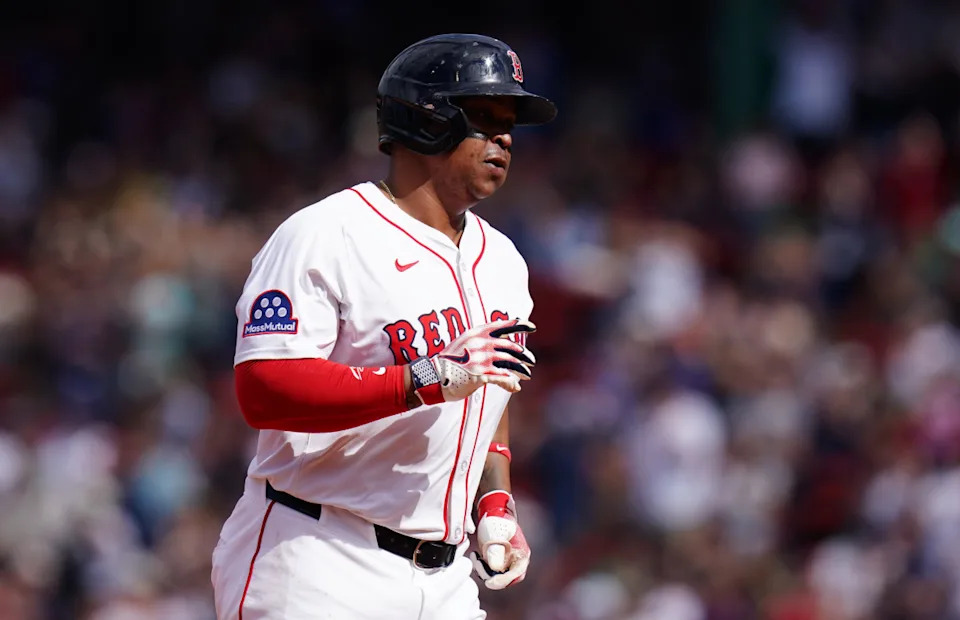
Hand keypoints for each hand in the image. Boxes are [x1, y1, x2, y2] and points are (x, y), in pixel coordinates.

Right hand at [411, 319, 535, 404]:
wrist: (432, 375)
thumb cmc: (448, 361)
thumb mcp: (464, 343)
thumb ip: (480, 341)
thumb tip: (497, 347)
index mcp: (477, 332)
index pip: (503, 325)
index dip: (520, 325)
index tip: (532, 327)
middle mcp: (481, 343)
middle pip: (511, 347)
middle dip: (524, 355)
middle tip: (531, 361)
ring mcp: (481, 359)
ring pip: (510, 363)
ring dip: (521, 370)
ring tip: (527, 375)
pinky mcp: (480, 374)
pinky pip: (503, 378)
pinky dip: (511, 383)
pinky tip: (515, 387)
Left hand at [470, 491, 529, 589]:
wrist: (493, 511)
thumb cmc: (497, 520)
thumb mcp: (496, 535)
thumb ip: (496, 552)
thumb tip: (495, 568)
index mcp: (522, 554)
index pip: (515, 575)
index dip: (502, 581)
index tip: (489, 582)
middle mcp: (517, 560)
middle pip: (507, 578)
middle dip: (491, 576)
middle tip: (479, 565)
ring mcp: (508, 560)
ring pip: (497, 576)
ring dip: (485, 571)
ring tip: (476, 558)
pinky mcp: (499, 560)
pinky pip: (492, 571)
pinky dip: (483, 567)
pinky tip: (477, 557)